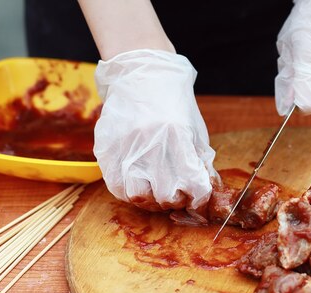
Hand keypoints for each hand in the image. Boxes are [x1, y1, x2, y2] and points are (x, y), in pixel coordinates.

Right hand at [93, 49, 218, 210]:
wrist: (141, 73)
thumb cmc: (173, 102)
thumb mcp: (194, 129)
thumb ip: (200, 160)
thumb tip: (205, 189)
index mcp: (178, 137)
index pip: (193, 186)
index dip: (197, 198)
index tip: (196, 197)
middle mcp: (150, 143)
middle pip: (164, 197)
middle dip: (172, 200)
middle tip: (173, 192)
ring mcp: (124, 146)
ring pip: (136, 196)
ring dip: (148, 199)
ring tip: (152, 188)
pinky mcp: (105, 148)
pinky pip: (114, 184)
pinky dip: (127, 190)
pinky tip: (135, 180)